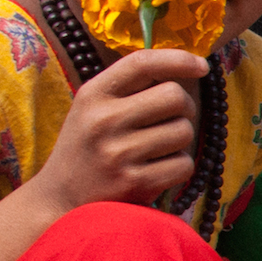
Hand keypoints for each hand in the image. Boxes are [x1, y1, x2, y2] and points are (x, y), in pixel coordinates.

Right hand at [25, 48, 204, 212]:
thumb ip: (129, 87)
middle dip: (184, 108)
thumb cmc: (88, 148)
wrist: (59, 200)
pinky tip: (156, 171)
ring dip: (180, 141)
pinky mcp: (135, 183)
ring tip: (156, 150)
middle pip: (175, 96)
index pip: (142, 63)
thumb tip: (185, 66)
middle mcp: (104, 120)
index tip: (202, 66)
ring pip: (184, 131)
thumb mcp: (93, 109)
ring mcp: (119, 153)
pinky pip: (184, 164)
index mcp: (93, 94)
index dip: (178, 59)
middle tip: (171, 120)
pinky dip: (178, 167)